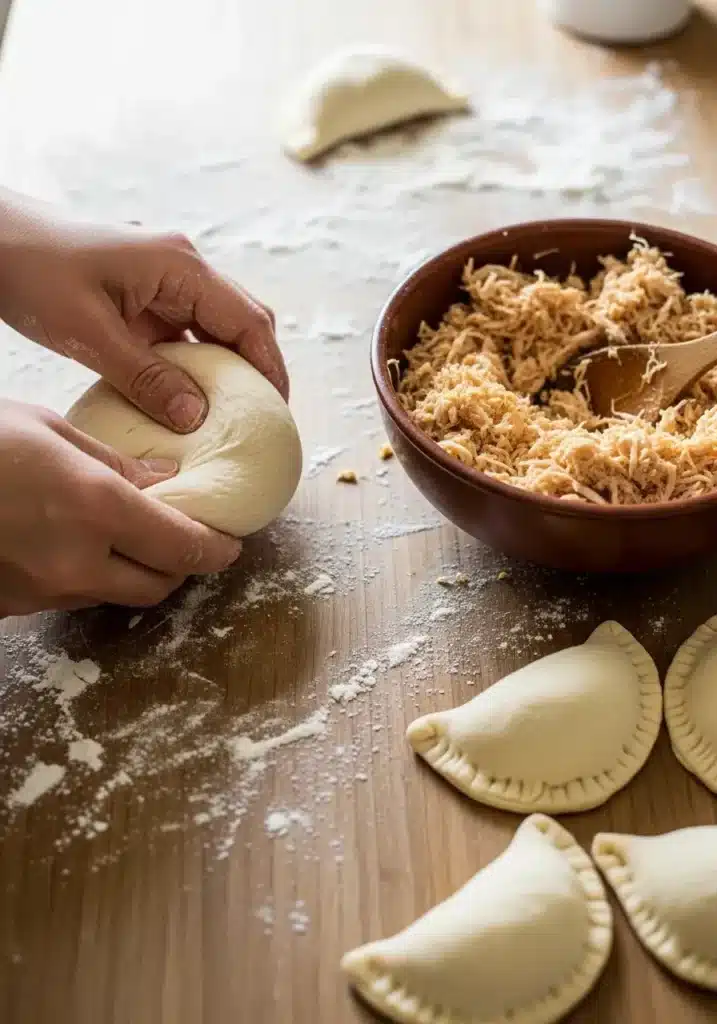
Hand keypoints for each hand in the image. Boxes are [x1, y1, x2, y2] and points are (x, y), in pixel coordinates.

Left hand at [0, 189, 288, 431]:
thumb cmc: (33, 271)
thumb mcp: (89, 333)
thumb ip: (146, 377)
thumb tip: (196, 417)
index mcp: (180, 267)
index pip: (249, 321)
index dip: (271, 369)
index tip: (276, 413)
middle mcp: (183, 270)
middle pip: (243, 324)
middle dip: (258, 371)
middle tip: (260, 421)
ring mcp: (165, 283)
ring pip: (216, 332)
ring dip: (226, 372)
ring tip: (231, 419)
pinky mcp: (146, 299)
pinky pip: (185, 337)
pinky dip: (194, 368)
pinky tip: (188, 401)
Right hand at [0, 400, 241, 616]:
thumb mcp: (45, 429)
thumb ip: (113, 461)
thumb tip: (165, 476)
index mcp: (94, 507)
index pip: (183, 547)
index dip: (216, 549)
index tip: (230, 543)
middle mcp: (75, 562)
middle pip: (157, 585)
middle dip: (179, 564)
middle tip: (183, 538)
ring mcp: (41, 592)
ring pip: (113, 596)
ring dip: (132, 574)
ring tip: (127, 540)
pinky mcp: (12, 606)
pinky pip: (70, 598)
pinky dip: (86, 578)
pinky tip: (73, 547)